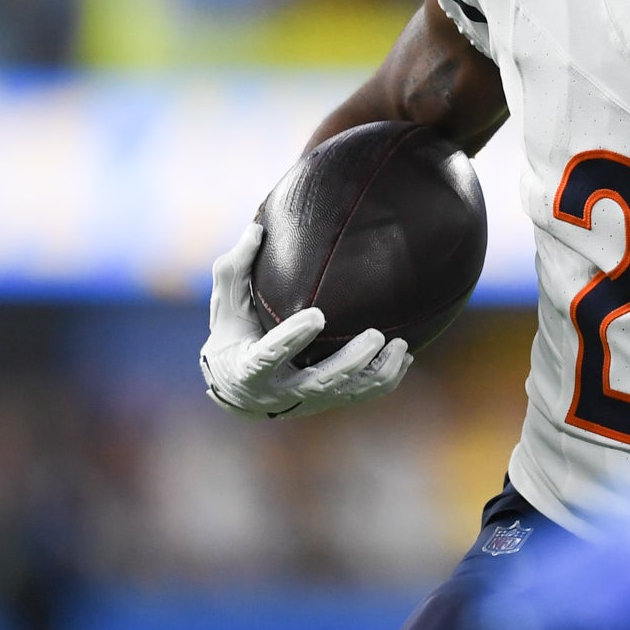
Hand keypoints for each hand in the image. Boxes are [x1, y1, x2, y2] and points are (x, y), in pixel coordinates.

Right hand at [198, 223, 412, 418]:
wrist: (238, 389)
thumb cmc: (232, 335)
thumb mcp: (225, 306)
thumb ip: (234, 271)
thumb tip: (255, 229)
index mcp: (248, 369)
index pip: (269, 356)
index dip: (292, 339)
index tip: (317, 316)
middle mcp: (279, 391)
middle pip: (319, 382)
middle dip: (350, 361)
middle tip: (375, 334)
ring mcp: (307, 400)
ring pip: (346, 393)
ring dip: (376, 371)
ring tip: (401, 345)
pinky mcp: (327, 401)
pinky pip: (361, 395)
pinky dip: (385, 379)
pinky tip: (404, 356)